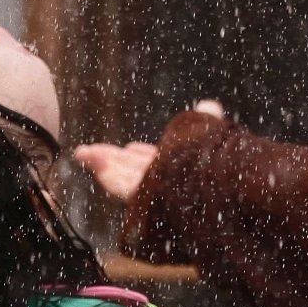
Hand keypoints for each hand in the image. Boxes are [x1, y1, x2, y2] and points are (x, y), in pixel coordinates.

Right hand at [73, 100, 221, 205]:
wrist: (227, 187)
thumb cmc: (225, 166)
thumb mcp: (214, 136)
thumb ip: (208, 123)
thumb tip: (209, 106)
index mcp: (187, 173)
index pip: (161, 164)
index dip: (145, 156)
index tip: (132, 148)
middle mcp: (172, 186)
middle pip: (136, 173)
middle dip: (114, 161)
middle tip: (89, 152)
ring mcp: (159, 195)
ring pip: (123, 179)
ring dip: (102, 164)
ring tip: (81, 153)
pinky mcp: (147, 200)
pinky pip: (120, 187)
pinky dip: (103, 171)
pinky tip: (87, 158)